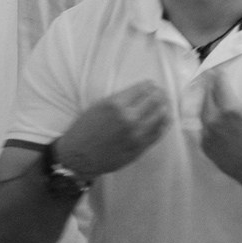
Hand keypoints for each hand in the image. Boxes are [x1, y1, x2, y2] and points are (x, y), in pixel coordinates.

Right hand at [57, 81, 171, 178]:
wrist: (76, 157)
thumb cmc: (84, 129)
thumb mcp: (98, 106)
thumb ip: (121, 100)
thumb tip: (143, 92)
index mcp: (115, 105)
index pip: (143, 89)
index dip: (149, 85)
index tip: (152, 85)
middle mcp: (128, 119)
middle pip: (155, 100)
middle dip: (160, 94)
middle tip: (161, 93)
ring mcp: (136, 135)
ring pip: (161, 116)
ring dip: (165, 107)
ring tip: (165, 104)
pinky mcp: (139, 148)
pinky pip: (158, 133)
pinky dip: (163, 124)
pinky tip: (164, 119)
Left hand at [201, 62, 241, 193]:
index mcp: (231, 108)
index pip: (219, 84)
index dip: (218, 75)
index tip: (217, 69)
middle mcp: (215, 120)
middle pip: (208, 95)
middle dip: (210, 85)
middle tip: (211, 77)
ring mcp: (208, 134)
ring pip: (203, 111)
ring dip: (206, 101)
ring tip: (211, 95)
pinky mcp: (205, 146)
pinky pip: (202, 128)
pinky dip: (206, 119)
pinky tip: (212, 117)